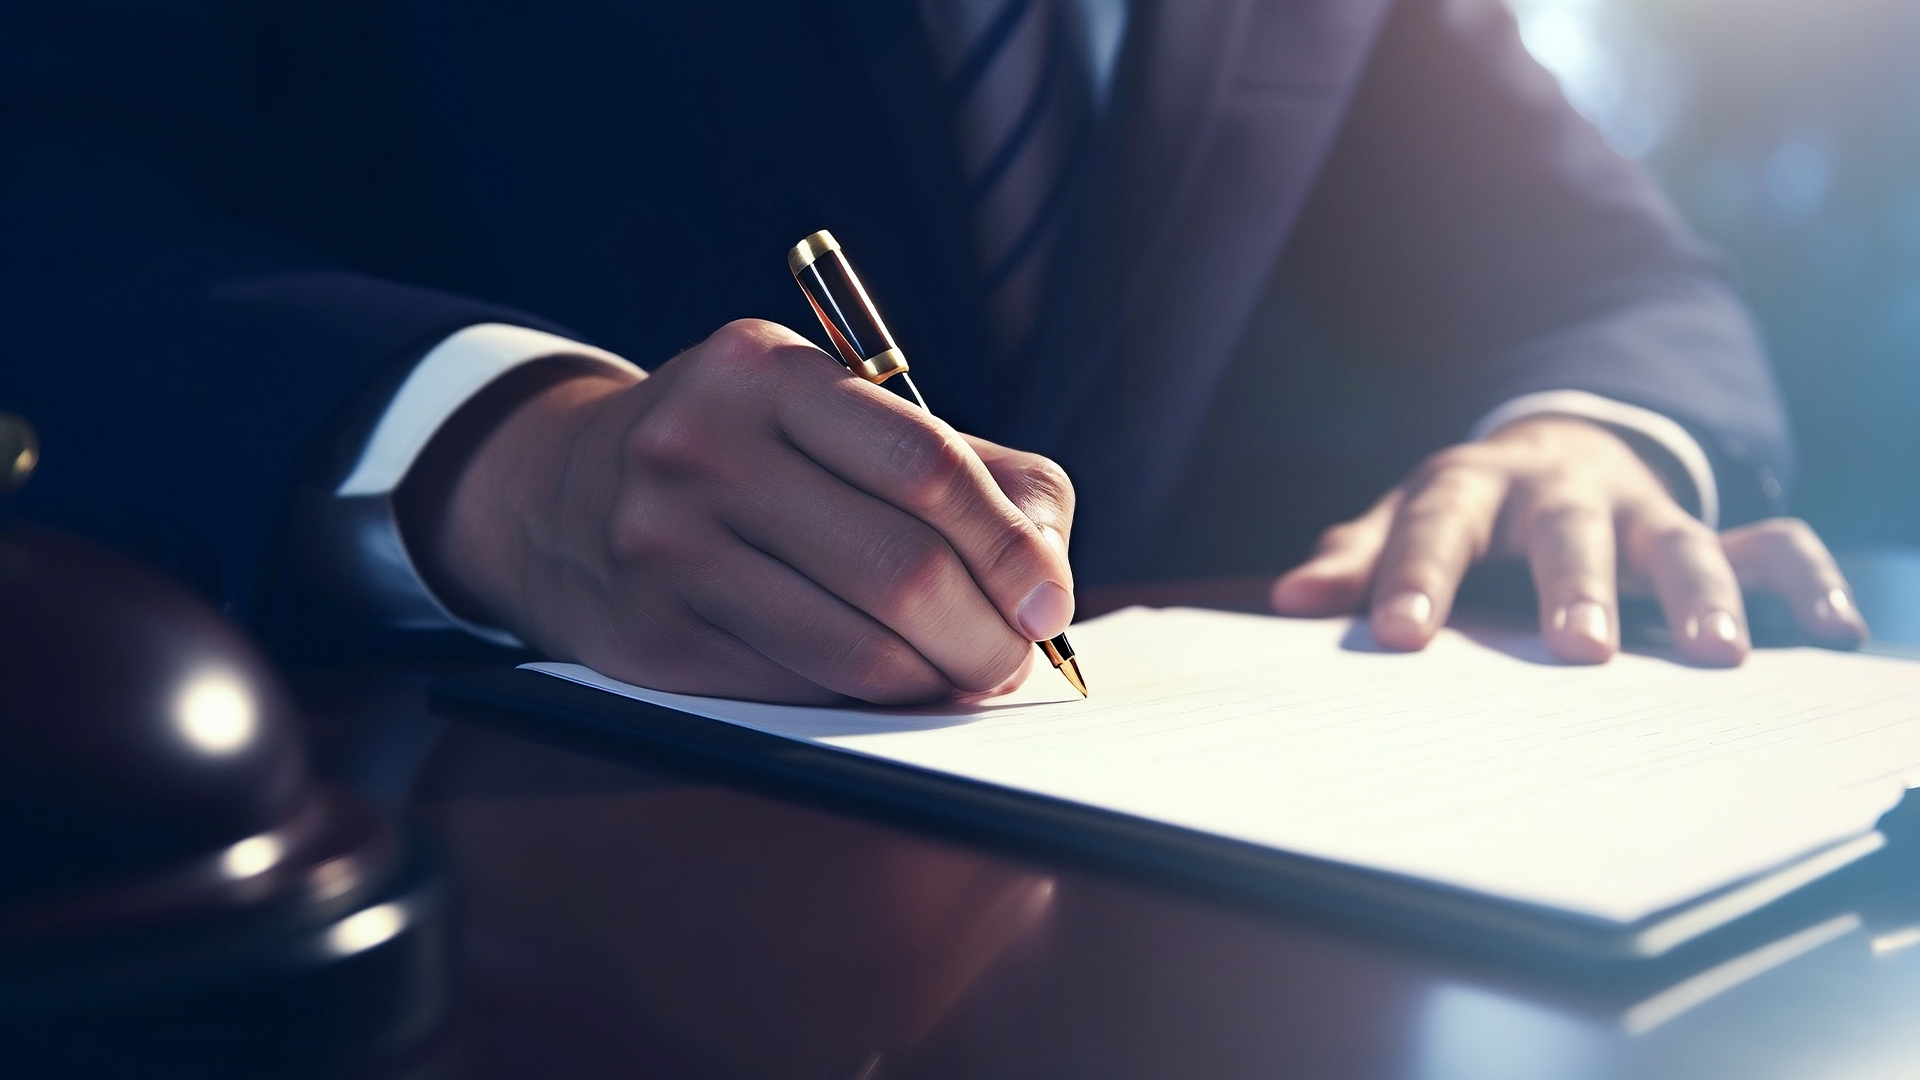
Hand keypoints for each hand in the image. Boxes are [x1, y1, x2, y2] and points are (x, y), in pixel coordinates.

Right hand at [401, 319, 1075, 703]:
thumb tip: (1048, 568)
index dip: (1009, 543)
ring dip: (941, 679)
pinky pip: (807, 688)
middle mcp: (705, 450)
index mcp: (766, 371)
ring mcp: (669, 548)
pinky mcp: (657, 638)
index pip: (924, 464)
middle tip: (1017, 654)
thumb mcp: (828, 410)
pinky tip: (893, 683)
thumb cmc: (740, 451)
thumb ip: (959, 465)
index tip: (1052, 599)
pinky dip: (874, 699)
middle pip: (903, 568)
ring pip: (860, 647)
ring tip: (968, 673)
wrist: (558, 494)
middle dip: (989, 632)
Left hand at [1270, 416, 1866, 663]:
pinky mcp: (1706, 527)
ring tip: (1719, 657)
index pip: (1440, 519)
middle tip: (1580, 651)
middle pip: (1569, 528)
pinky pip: (1771, 545)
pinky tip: (1834, 633)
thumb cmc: (1466, 508)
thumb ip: (1358, 556)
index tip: (1399, 634)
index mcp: (1473, 482)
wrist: (1554, 448)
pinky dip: (1805, 581)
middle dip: (1575, 585)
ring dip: (1700, 593)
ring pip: (1680, 537)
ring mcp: (1642, 507)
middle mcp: (1562, 489)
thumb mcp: (1406, 517)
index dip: (1418, 572)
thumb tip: (1287, 597)